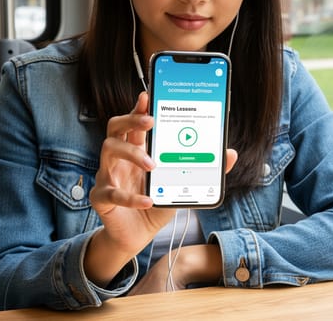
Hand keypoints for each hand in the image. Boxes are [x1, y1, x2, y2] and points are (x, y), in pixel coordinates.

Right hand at [84, 92, 237, 286]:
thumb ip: (204, 168)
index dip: (139, 107)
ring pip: (108, 150)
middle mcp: (119, 158)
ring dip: (132, 153)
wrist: (137, 236)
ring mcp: (108, 176)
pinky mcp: (102, 198)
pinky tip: (148, 200)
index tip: (148, 95)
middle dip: (131, 119)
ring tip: (152, 163)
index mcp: (137, 148)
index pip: (134, 121)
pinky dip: (131, 197)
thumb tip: (231, 154)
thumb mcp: (182, 184)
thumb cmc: (157, 203)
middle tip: (151, 121)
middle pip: (115, 127)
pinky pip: (111, 192)